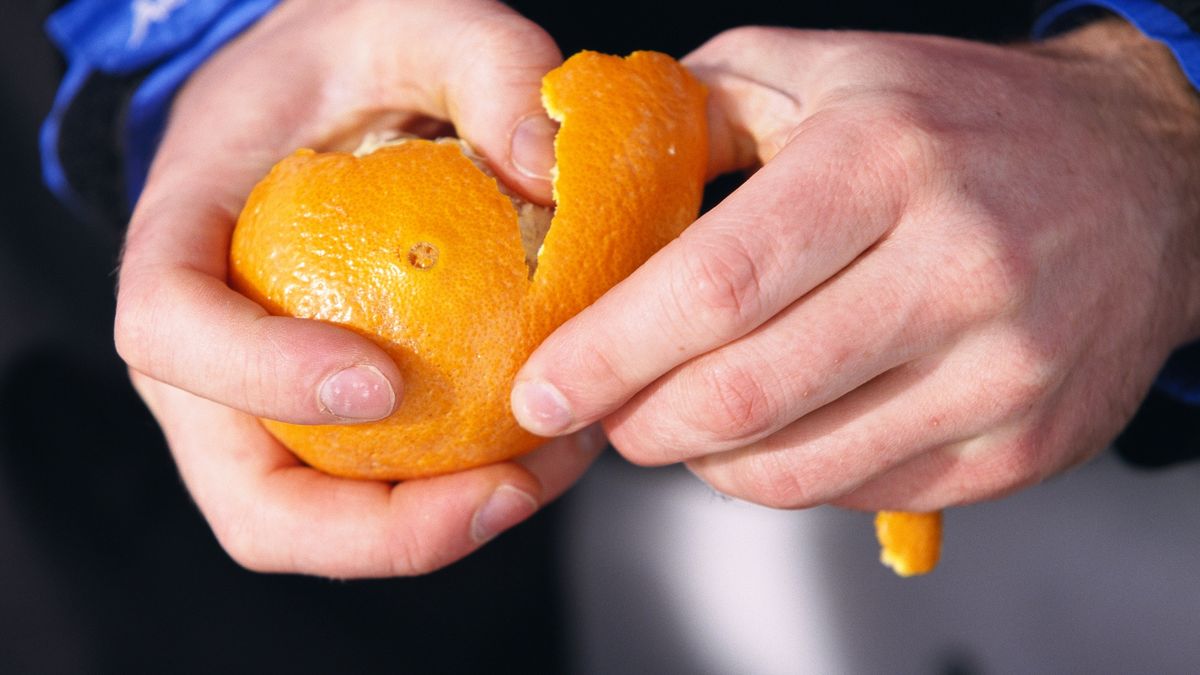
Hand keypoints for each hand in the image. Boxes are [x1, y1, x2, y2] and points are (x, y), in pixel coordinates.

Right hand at [115, 0, 594, 576]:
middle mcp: (209, 352)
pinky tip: (546, 452)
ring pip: (323, 520)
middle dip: (373, 529)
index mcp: (182, 240)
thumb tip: (553, 161)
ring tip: (550, 473)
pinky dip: (459, 496)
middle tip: (505, 492)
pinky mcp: (330, 422)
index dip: (256, 376)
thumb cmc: (347, 61)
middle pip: (247, 494)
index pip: (170, 329)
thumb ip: (483, 63)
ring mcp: (267, 402)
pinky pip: (381, 491)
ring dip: (436, 529)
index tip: (380, 382)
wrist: (327, 95)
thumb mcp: (413, 20)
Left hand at [512, 20, 1199, 511]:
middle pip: (747, 396)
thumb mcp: (827, 73)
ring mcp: (1001, 371)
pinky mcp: (1024, 444)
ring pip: (800, 469)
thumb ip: (700, 113)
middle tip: (604, 414)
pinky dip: (789, 476)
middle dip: (641, 425)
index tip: (545, 390)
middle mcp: (957, 269)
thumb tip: (584, 176)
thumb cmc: (962, 121)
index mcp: (886, 162)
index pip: (717, 284)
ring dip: (706, 462)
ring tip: (682, 421)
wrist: (1143, 174)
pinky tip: (778, 430)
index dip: (611, 351)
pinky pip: (863, 491)